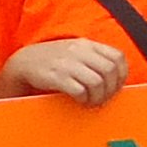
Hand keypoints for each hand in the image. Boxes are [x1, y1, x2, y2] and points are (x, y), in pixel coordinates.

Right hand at [0, 38, 127, 105]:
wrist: (24, 62)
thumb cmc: (55, 60)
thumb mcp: (76, 51)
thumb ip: (95, 58)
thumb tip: (118, 76)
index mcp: (87, 44)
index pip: (117, 57)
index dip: (122, 75)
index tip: (116, 86)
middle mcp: (79, 51)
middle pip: (109, 70)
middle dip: (111, 89)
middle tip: (104, 98)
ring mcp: (67, 63)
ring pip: (97, 82)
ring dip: (98, 97)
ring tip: (92, 102)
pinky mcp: (56, 77)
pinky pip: (79, 90)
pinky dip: (83, 99)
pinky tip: (80, 101)